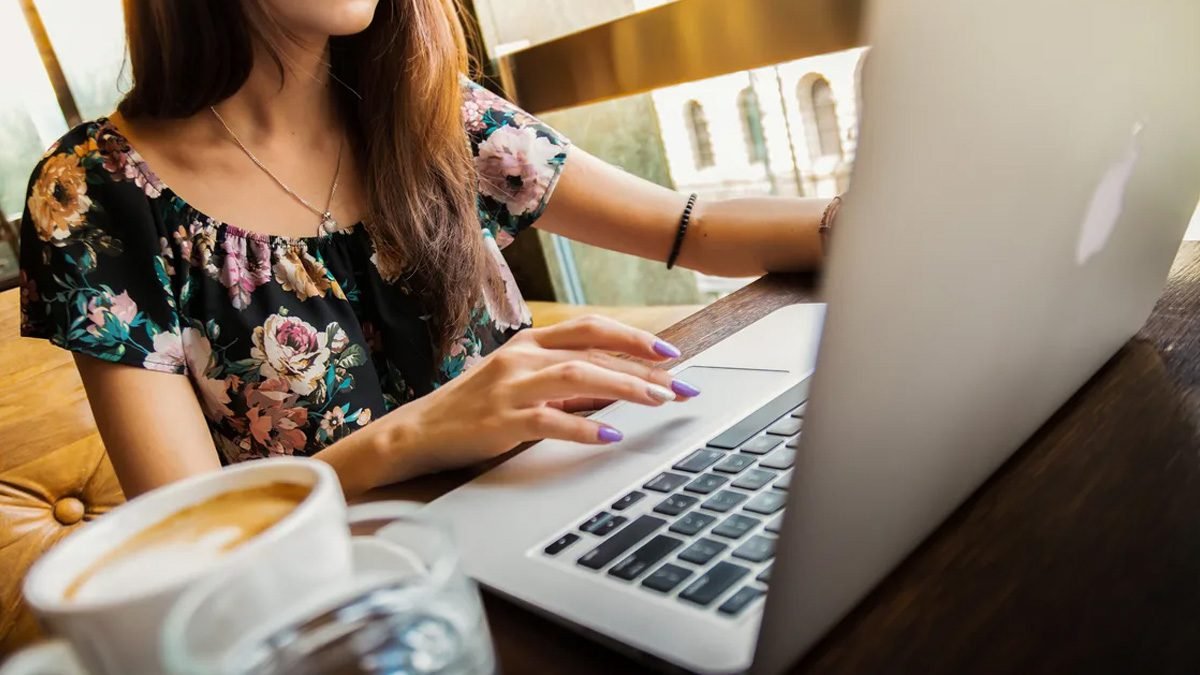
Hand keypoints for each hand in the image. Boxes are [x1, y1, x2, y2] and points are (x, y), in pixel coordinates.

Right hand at [371, 315, 700, 477]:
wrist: (417, 433)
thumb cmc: (473, 409)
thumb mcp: (519, 383)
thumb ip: (563, 381)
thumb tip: (617, 387)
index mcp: (528, 343)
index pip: (590, 328)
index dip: (633, 337)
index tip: (670, 353)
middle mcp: (521, 357)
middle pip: (593, 351)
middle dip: (643, 367)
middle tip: (681, 385)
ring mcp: (510, 388)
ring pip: (578, 377)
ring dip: (624, 388)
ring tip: (658, 402)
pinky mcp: (500, 422)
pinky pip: (550, 420)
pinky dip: (584, 426)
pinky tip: (610, 435)